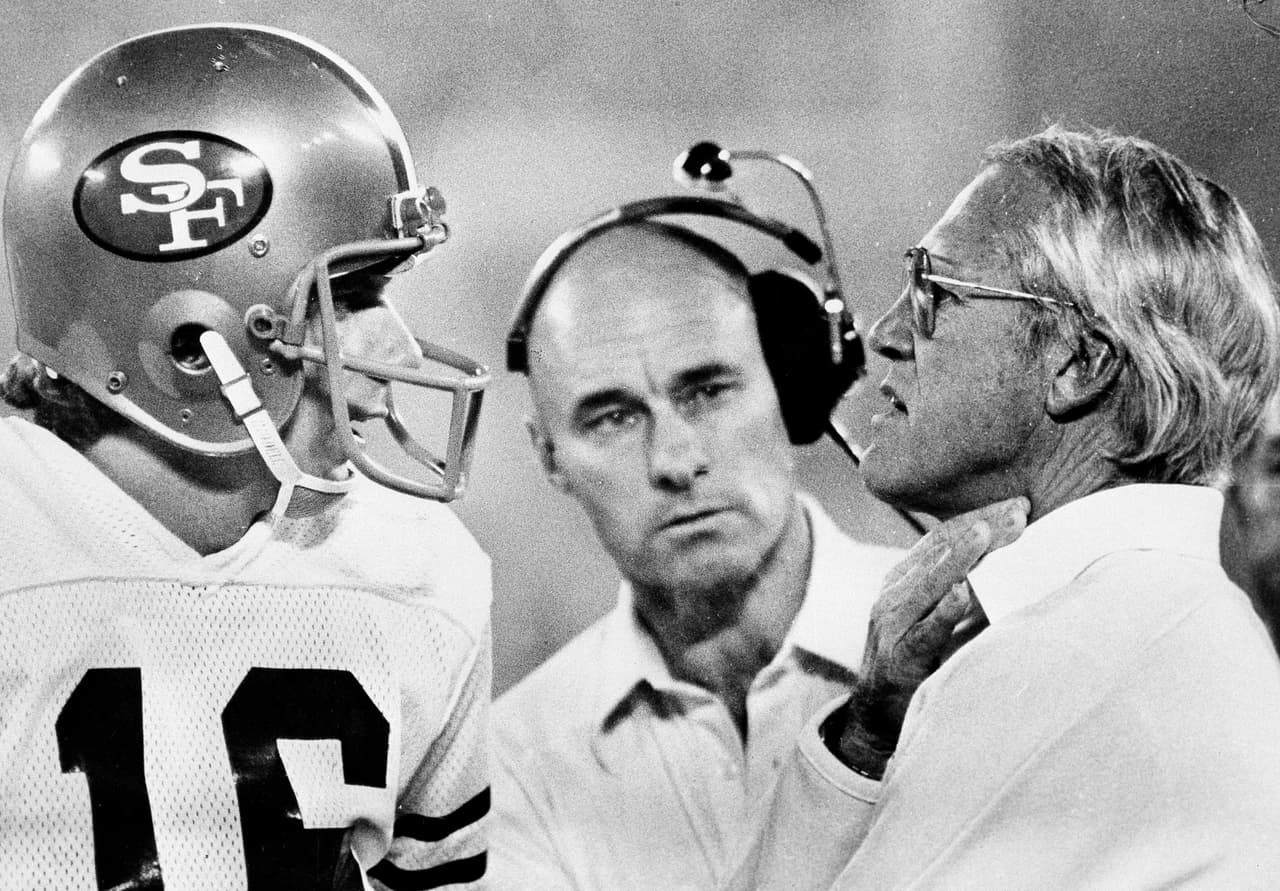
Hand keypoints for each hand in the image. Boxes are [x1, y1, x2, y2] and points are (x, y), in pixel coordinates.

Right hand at [830, 497, 1029, 776]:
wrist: (877, 717)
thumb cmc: (917, 664)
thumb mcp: (941, 621)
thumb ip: (970, 597)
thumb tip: (1020, 571)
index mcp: (904, 580)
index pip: (942, 537)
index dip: (980, 517)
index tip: (1018, 506)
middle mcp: (894, 594)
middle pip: (938, 550)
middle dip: (981, 526)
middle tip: (1019, 511)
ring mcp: (893, 624)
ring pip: (929, 582)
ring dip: (961, 556)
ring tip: (989, 534)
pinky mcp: (900, 657)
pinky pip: (924, 631)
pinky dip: (943, 610)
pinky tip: (963, 593)